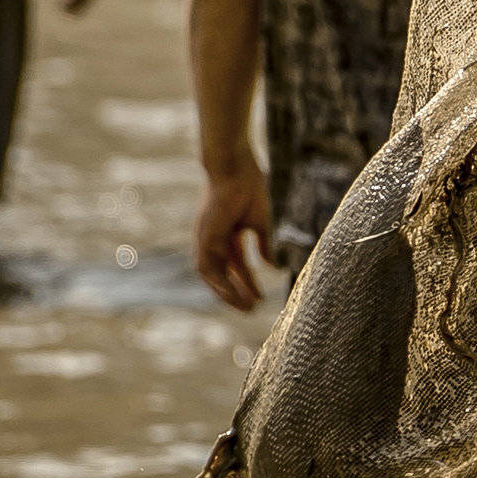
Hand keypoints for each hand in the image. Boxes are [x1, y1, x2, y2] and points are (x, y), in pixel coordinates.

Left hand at [193, 157, 271, 311]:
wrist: (234, 168)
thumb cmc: (248, 187)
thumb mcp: (261, 222)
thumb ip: (265, 244)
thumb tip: (272, 266)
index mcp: (229, 232)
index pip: (238, 264)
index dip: (249, 282)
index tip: (260, 298)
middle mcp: (215, 238)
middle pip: (225, 273)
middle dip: (237, 292)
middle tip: (251, 309)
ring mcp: (207, 239)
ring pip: (214, 275)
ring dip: (228, 292)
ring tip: (246, 307)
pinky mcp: (204, 237)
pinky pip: (208, 268)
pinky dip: (219, 283)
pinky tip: (234, 294)